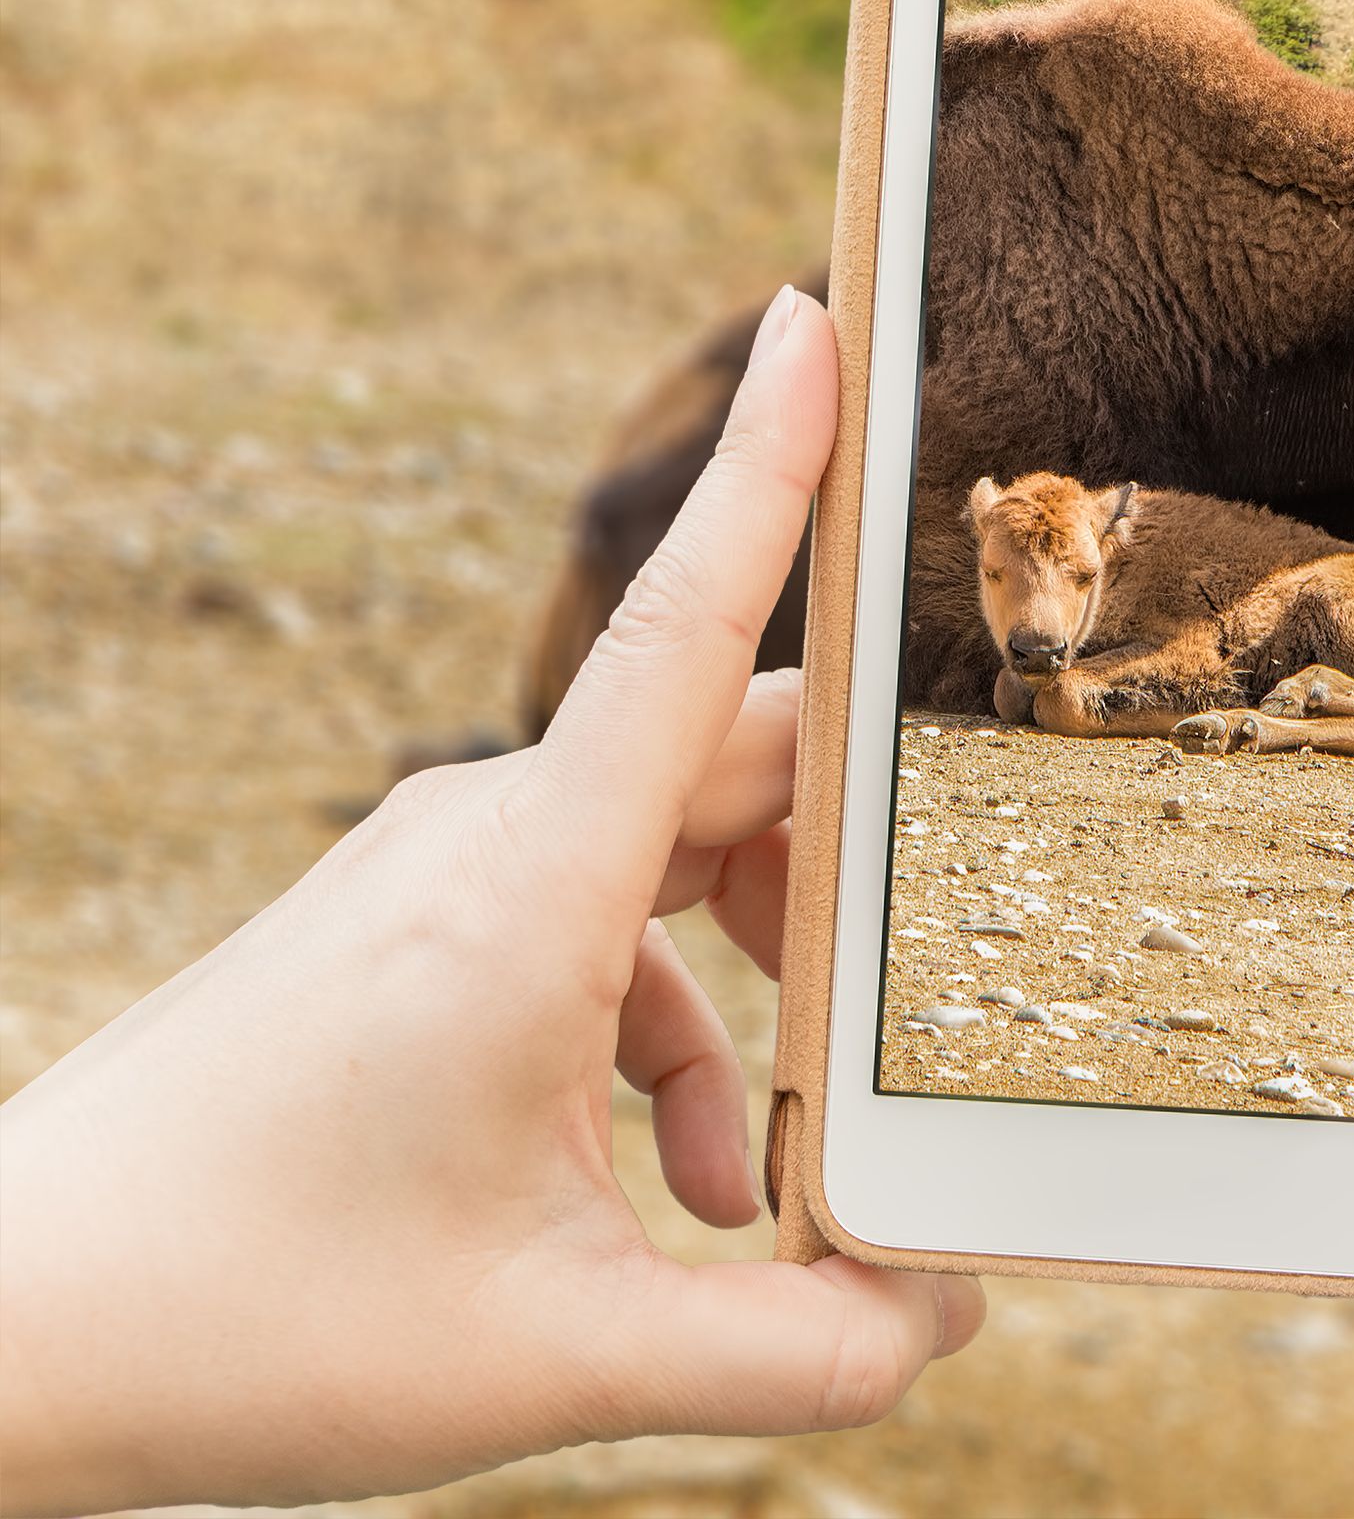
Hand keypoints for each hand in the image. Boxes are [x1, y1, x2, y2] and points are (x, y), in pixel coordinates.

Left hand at [0, 288, 982, 1514]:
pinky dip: (661, 1033)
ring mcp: (434, 880)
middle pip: (726, 771)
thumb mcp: (557, 1358)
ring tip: (749, 1182)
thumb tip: (940, 1326)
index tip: (819, 316)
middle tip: (927, 989)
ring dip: (748, 997)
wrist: (11, 1329)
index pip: (680, 635)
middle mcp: (482, 844)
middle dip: (844, 879)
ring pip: (667, 859)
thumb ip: (788, 1346)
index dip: (769, 472)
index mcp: (526, 896)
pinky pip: (590, 927)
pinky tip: (658, 1184)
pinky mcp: (405, 932)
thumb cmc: (252, 1317)